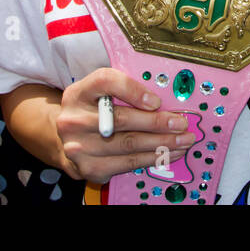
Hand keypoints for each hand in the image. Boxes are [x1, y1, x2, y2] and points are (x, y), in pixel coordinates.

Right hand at [55, 68, 190, 183]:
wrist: (67, 141)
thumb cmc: (93, 112)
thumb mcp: (100, 94)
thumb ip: (124, 90)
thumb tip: (164, 100)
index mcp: (79, 92)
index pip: (105, 82)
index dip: (133, 90)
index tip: (156, 100)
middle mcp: (74, 119)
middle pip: (122, 119)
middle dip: (158, 122)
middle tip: (181, 123)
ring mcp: (79, 146)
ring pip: (129, 144)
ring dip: (162, 143)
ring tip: (182, 140)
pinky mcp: (88, 168)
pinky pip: (127, 164)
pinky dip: (152, 159)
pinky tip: (167, 154)